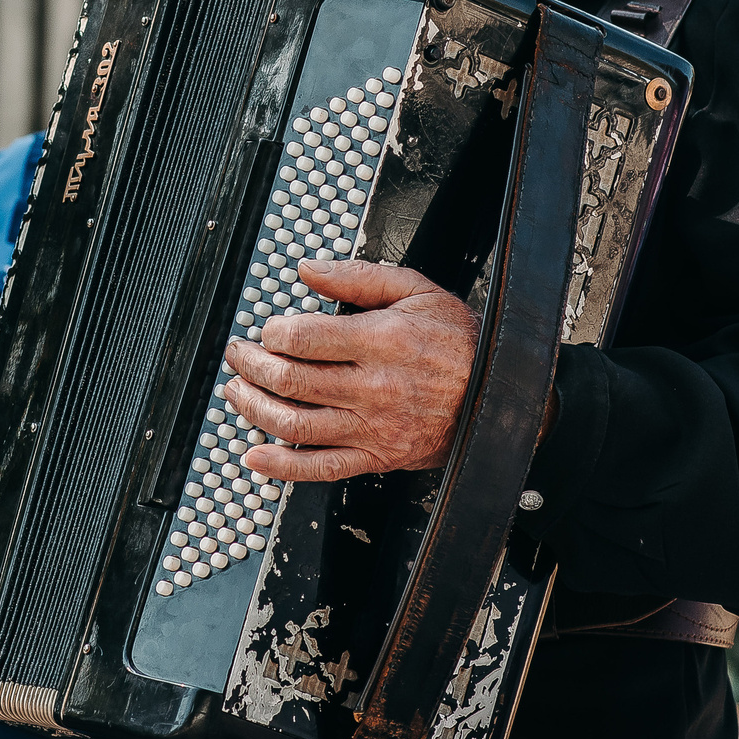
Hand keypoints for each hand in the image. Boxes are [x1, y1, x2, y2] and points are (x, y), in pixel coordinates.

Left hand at [222, 259, 478, 482]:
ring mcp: (374, 428)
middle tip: (239, 354)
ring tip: (237, 392)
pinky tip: (254, 454)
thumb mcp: (415, 290)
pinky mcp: (378, 457)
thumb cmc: (459, 340)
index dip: (272, 332)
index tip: (267, 328)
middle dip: (251, 365)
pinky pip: (320, 468)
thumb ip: (357, 276)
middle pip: (290, 380)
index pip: (303, 338)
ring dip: (254, 409)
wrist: (501, 393)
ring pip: (296, 424)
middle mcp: (374, 387)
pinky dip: (281, 466)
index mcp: (382, 341)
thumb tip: (308, 270)